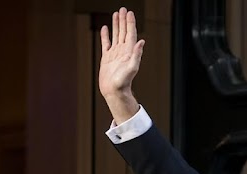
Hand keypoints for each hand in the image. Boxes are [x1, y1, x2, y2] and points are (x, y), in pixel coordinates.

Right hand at [98, 7, 144, 121]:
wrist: (114, 92)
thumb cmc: (123, 83)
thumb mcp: (132, 68)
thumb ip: (137, 55)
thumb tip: (141, 41)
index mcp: (129, 52)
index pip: (130, 33)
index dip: (130, 23)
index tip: (129, 12)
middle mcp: (123, 51)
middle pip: (123, 31)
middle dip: (123, 20)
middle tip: (123, 9)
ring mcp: (115, 54)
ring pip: (116, 35)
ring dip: (116, 25)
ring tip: (116, 14)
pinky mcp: (107, 58)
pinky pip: (106, 43)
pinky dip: (105, 35)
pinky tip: (105, 28)